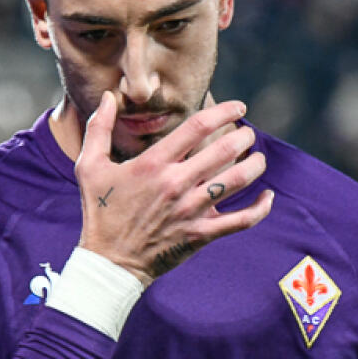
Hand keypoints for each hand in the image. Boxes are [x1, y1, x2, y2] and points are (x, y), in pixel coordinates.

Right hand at [75, 91, 273, 285]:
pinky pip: (241, 220)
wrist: (109, 262)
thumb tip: (108, 96)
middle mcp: (176, 184)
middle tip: (248, 133)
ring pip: (238, 180)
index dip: (224, 111)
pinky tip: (268, 196)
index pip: (198, 126)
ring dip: (256, 165)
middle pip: (224, 149)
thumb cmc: (100, 211)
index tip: (238, 107)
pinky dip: (261, 208)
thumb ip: (98, 127)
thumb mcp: (89, 166)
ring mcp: (191, 210)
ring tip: (259, 158)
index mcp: (153, 164)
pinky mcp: (201, 234)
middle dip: (244, 136)